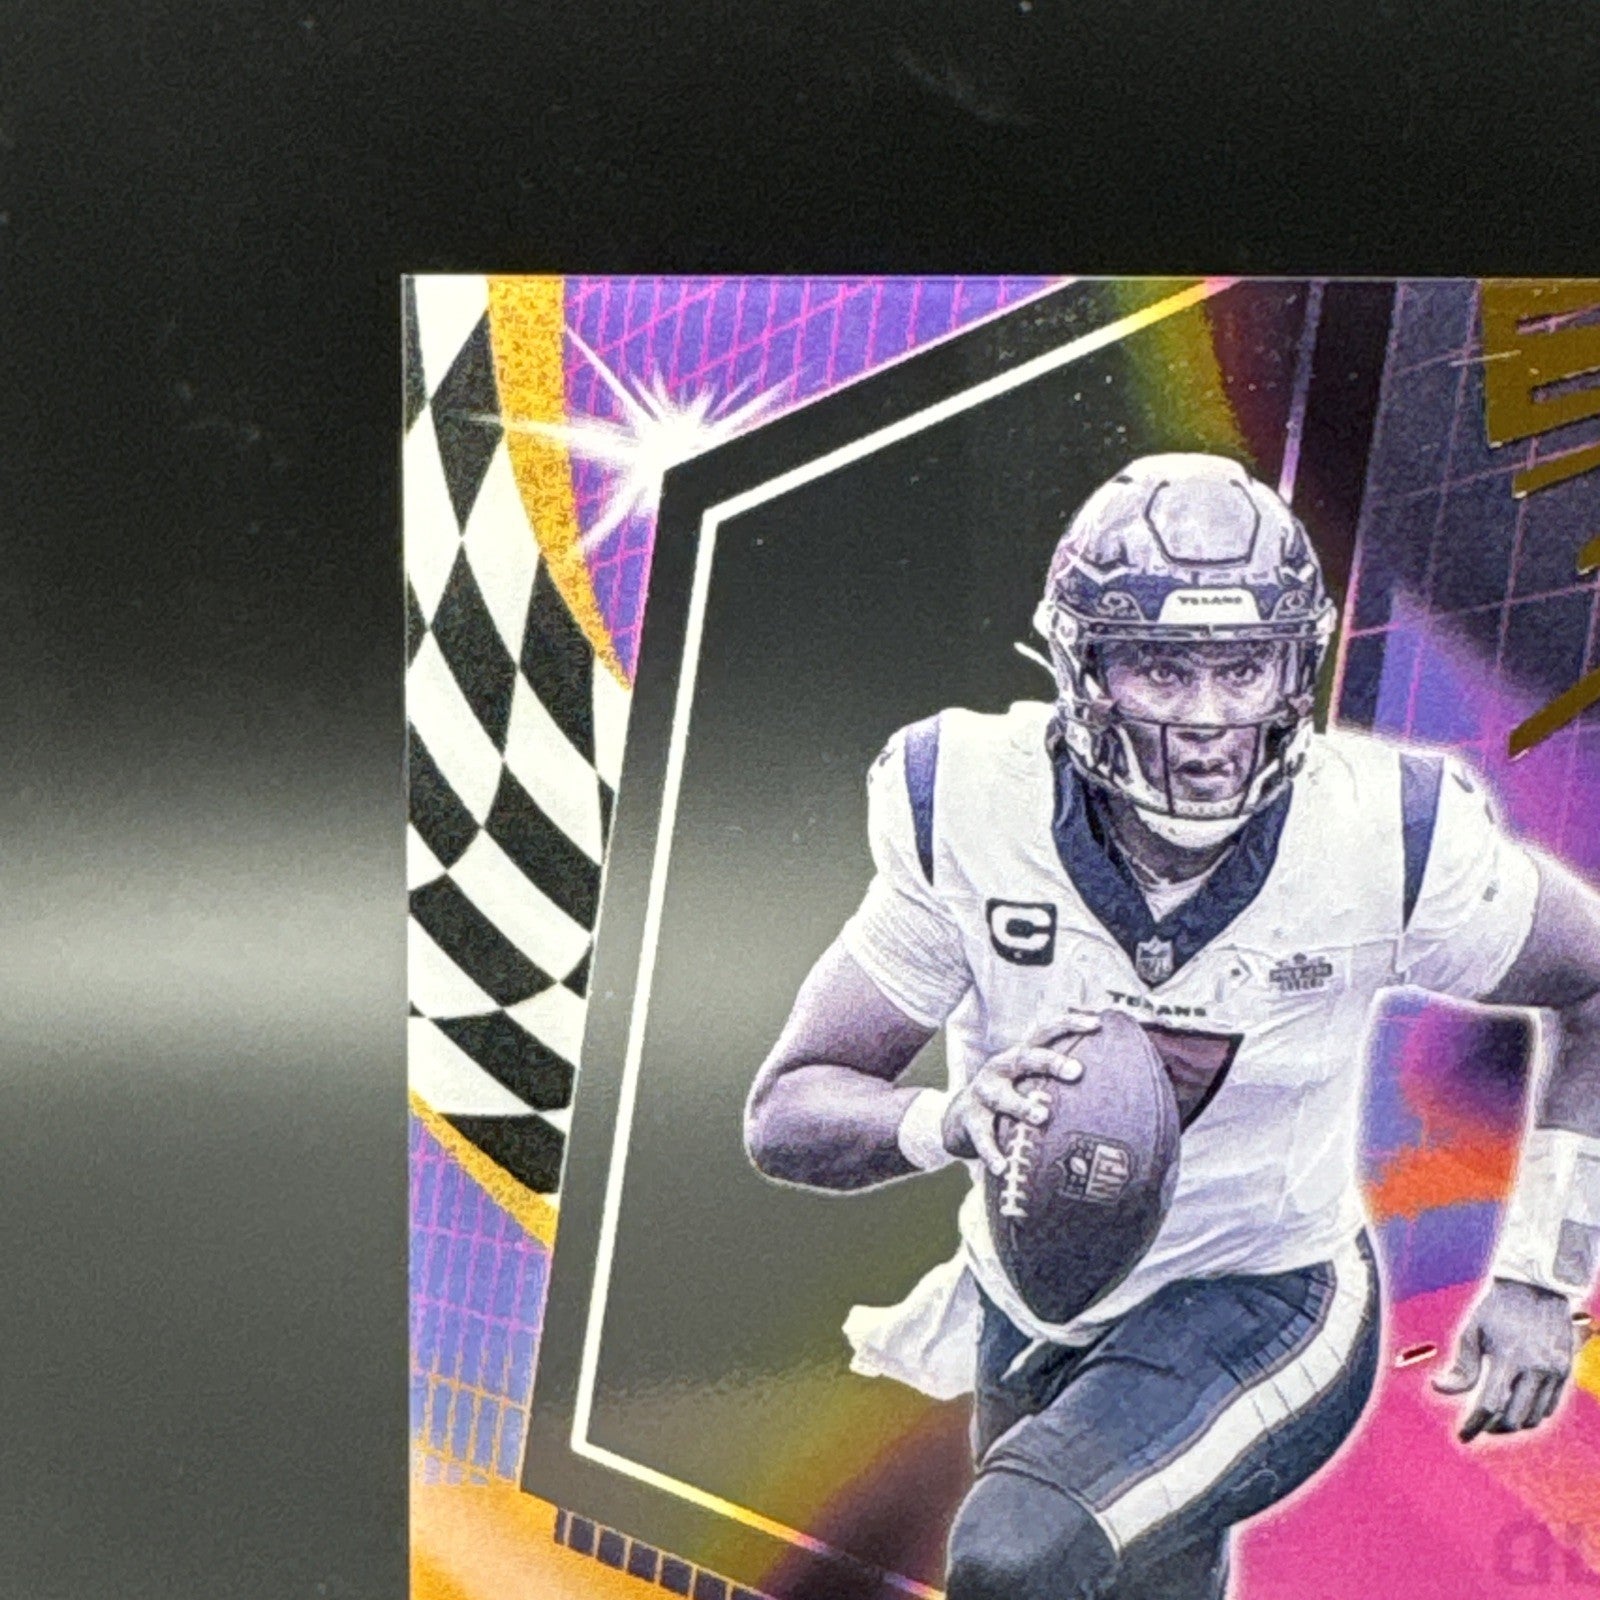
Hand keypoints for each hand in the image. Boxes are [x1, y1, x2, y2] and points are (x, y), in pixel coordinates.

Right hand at [942, 1011, 1100, 1174]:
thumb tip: (1107, 1075)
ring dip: (1021, 1104)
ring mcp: (983, 1093)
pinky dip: (991, 1152)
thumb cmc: (1009, 1098)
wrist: (960, 1117)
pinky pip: (981, 1136)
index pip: (1044, 1032)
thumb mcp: (1029, 1080)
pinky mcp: (970, 1120)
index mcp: (1019, 1056)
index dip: (1069, 1024)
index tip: (1096, 1023)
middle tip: (1077, 1071)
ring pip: (1000, 1096)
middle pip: (1024, 1058)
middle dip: (1050, 1062)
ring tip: (1041, 1116)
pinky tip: (1001, 1166)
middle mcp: (1000, 1068)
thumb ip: (1056, 1077)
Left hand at [1432, 1277, 1579, 1439]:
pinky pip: (1549, 1406)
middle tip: (1479, 1425)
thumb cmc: (1496, 1309)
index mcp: (1507, 1357)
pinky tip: (1516, 1407)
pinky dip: (1532, 1413)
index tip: (1462, 1436)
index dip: (1474, 1425)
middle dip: (1493, 1427)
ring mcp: (1554, 1371)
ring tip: (1495, 1418)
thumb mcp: (1472, 1332)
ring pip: (1533, 1417)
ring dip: (1512, 1424)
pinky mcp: (1565, 1371)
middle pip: (1513, 1418)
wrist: (1535, 1287)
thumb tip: (1440, 1390)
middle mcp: (1535, 1368)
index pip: (1489, 1405)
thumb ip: (1461, 1367)